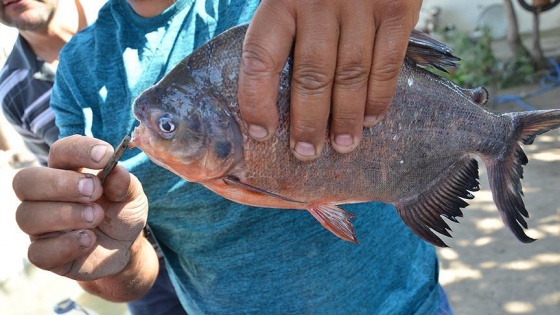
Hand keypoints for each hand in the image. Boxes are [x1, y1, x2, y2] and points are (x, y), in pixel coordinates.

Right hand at [14, 135, 148, 280]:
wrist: (126, 248)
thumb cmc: (122, 213)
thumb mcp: (132, 196)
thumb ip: (125, 184)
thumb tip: (117, 172)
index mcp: (68, 173)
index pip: (60, 152)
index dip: (79, 150)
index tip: (105, 155)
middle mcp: (46, 197)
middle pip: (26, 180)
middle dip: (60, 183)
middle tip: (94, 191)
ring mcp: (42, 227)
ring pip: (27, 216)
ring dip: (65, 214)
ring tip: (96, 217)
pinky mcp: (45, 255)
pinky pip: (37, 252)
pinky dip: (65, 245)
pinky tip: (89, 240)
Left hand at [238, 0, 421, 161]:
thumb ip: (281, 28)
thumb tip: (270, 90)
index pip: (260, 58)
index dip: (257, 100)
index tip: (262, 132)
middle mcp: (317, 3)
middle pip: (310, 76)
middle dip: (308, 122)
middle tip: (307, 152)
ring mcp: (360, 5)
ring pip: (350, 75)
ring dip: (346, 118)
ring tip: (343, 146)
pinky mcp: (396, 8)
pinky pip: (387, 62)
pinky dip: (379, 96)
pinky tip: (371, 118)